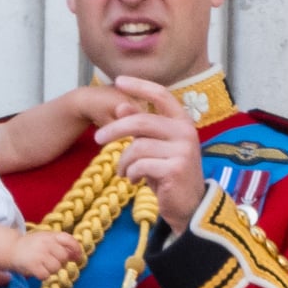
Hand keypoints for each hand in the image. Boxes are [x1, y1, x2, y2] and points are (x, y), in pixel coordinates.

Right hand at [10, 229, 80, 278]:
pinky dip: (42, 276)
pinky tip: (37, 271)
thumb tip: (77, 256)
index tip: (77, 257)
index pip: (68, 240)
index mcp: (50, 235)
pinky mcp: (32, 264)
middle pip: (64, 257)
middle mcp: (45, 243)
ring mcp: (39, 253)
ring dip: (51, 270)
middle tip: (50, 262)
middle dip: (60, 262)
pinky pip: (46, 275)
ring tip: (42, 266)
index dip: (76, 249)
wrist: (10, 248)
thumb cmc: (31, 246)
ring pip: (56, 268)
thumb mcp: (46, 239)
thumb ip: (61, 245)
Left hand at [93, 75, 205, 235]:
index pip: (162, 95)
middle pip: (141, 122)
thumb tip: (121, 107)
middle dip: (115, 130)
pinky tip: (134, 181)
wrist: (190, 207)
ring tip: (123, 172)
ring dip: (124, 161)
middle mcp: (186, 133)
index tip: (118, 81)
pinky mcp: (175, 170)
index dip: (140, 86)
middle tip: (98, 139)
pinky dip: (131, 174)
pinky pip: (140, 165)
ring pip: (138, 147)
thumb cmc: (170, 174)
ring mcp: (182, 151)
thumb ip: (142, 128)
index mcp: (183, 122)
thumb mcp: (155, 148)